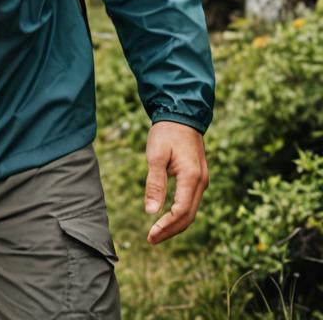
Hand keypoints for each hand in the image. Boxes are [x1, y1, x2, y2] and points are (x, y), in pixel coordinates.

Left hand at [144, 121, 208, 244]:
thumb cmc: (166, 132)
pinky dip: (179, 214)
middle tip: (151, 240)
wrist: (181, 114)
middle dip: (170, 230)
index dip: (166, 226)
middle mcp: (201, 182)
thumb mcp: (156, 155)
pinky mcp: (198, 177)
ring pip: (191, 211)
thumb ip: (155, 184)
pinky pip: (191, 202)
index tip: (150, 235)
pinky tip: (166, 217)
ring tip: (157, 233)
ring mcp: (202, 180)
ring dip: (175, 224)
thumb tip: (151, 211)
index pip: (181, 211)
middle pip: (188, 216)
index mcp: (192, 177)